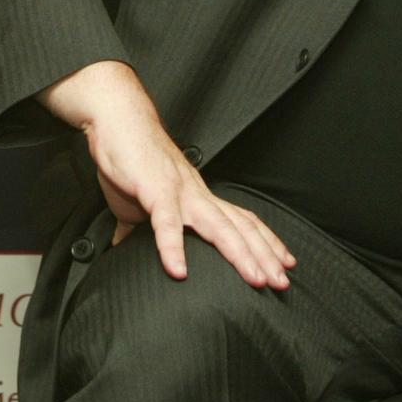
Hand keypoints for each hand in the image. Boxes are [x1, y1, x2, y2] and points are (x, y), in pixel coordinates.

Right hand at [41, 62, 292, 287]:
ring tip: (255, 279)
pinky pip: (166, 222)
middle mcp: (197, 194)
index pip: (242, 221)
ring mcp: (179, 191)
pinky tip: (178, 271)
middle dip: (264, 256)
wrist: (117, 119)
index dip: (265, 243)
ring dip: (240, 254)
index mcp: (198, 197)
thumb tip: (124, 246)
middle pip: (240, 228)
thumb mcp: (140, 200)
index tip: (285, 263)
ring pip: (219, 226)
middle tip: (282, 282)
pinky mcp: (154, 189)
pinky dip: (173, 248)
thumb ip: (140, 226)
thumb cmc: (130, 157)